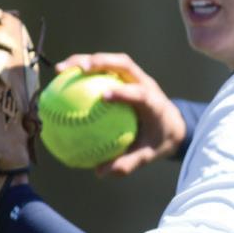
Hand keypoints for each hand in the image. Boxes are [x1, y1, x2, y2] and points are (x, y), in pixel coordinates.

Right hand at [54, 52, 186, 177]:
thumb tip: (100, 172)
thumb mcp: (148, 154)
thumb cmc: (159, 139)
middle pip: (123, 64)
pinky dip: (82, 72)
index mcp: (154, 102)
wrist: (173, 124)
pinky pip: (102, 70)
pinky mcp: (125, 76)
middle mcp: (145, 83)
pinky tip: (61, 81)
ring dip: (85, 60)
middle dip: (99, 62)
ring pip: (110, 61)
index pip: (141, 93)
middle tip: (76, 69)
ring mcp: (135, 77)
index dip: (124, 92)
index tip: (103, 97)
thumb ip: (128, 163)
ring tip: (60, 69)